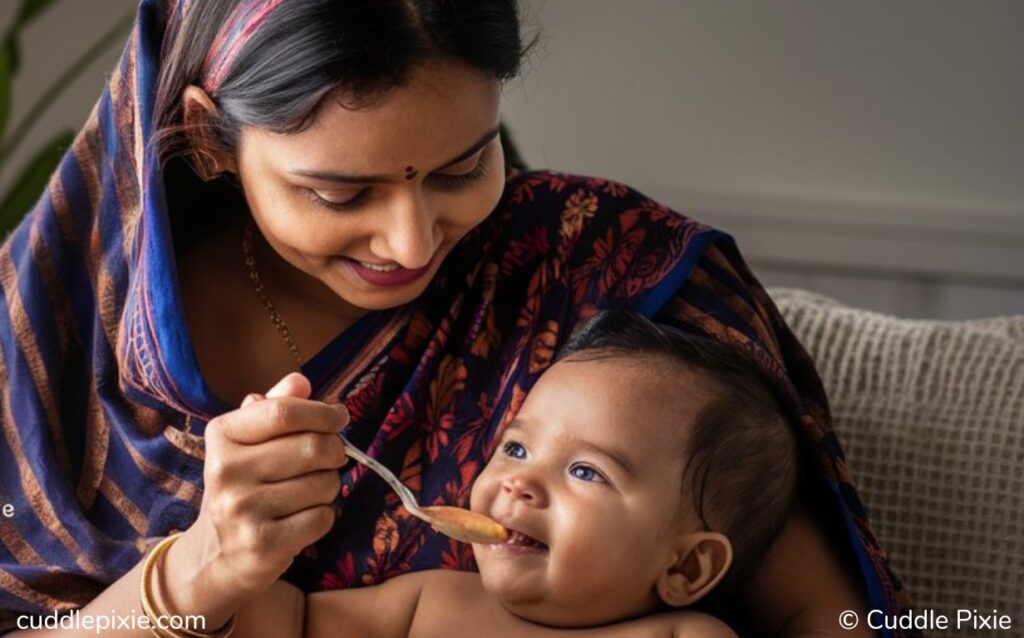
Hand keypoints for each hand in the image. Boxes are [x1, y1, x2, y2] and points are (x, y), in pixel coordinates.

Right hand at [163, 373, 348, 618]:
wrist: (216, 554)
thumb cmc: (243, 485)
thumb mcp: (249, 442)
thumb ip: (275, 408)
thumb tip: (300, 380)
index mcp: (222, 436)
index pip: (283, 412)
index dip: (322, 412)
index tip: (339, 417)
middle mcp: (225, 471)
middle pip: (312, 447)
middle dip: (334, 451)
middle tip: (331, 458)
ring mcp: (241, 510)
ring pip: (323, 484)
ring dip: (328, 486)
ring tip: (307, 492)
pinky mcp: (262, 545)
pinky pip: (322, 517)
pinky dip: (323, 516)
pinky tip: (301, 519)